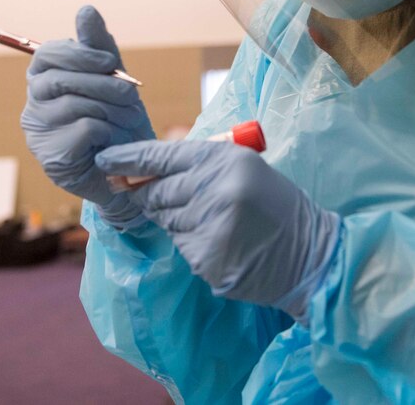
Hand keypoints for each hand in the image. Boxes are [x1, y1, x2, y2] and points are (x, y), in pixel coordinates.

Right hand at [22, 6, 153, 228]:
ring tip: (129, 118)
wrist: (130, 169)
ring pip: (74, 104)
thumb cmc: (118, 120)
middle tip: (131, 92)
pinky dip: (106, 131)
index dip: (78, 54)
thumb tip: (86, 9)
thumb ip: (99, 46)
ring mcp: (38, 134)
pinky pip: (83, 129)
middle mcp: (34, 106)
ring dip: (111, 108)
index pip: (46, 55)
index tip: (109, 61)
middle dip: (101, 82)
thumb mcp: (114, 78)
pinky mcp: (52, 158)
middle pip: (58, 79)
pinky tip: (113, 140)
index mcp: (44, 81)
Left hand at [95, 139, 340, 320]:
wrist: (311, 253)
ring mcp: (208, 225)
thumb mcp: (244, 169)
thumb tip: (145, 172)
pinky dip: (194, 246)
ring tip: (218, 222)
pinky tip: (224, 243)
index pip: (161, 155)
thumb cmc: (277, 206)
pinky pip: (182, 247)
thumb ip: (198, 166)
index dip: (128, 158)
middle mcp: (213, 189)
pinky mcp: (206, 258)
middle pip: (156, 192)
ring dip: (180, 222)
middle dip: (154, 197)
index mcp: (223, 159)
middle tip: (177, 201)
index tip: (103, 161)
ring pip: (167, 221)